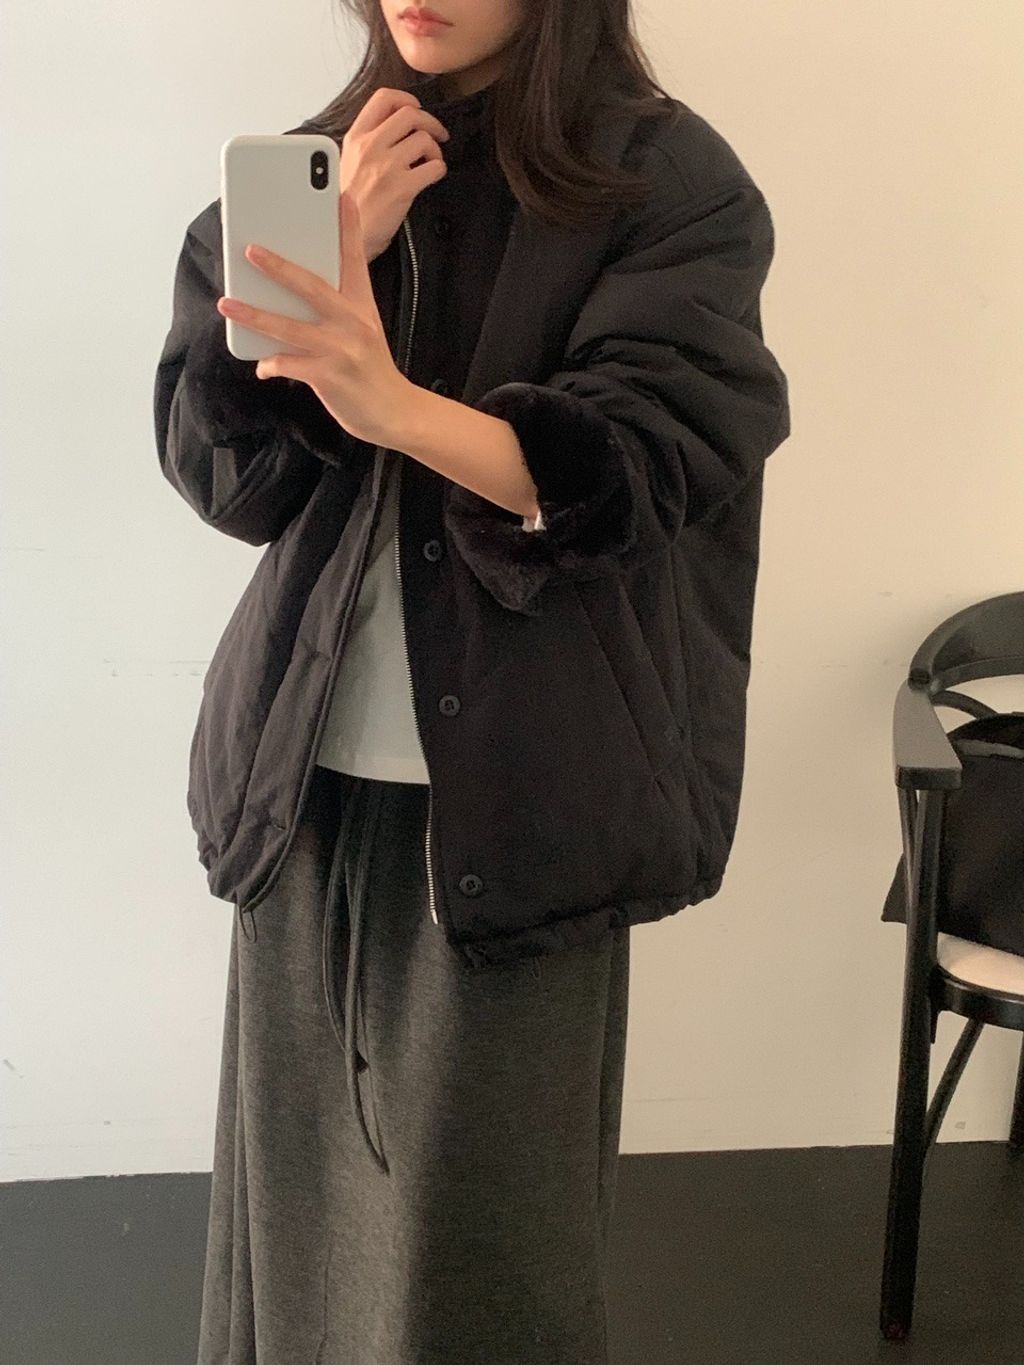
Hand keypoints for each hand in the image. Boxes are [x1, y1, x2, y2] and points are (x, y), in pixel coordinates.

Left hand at [215, 192, 415, 447]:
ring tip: (227, 303)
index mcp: (362, 306)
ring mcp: (341, 349)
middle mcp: (353, 322)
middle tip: (250, 249)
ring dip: (254, 314)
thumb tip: (294, 287)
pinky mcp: (329, 376)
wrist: (394, 412)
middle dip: (279, 266)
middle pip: (312, 286)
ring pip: (290, 326)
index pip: (354, 259)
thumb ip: (339, 305)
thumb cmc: (371, 369)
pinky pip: (289, 365)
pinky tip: (262, 365)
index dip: (348, 227)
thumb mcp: (365, 329)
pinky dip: (271, 364)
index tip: (340, 196)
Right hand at [340, 87, 450, 262]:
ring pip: (424, 139)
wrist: (342, 236)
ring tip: (431, 161)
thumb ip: (367, 145)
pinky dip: (439, 169)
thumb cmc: (346, 207)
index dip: (407, 99)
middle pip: (410, 114)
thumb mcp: (347, 164)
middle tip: (437, 134)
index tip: (416, 108)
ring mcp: (386, 166)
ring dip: (435, 149)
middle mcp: (370, 147)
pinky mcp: (402, 188)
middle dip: (430, 122)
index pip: (384, 98)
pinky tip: (432, 176)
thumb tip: (394, 132)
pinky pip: (434, 167)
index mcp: (355, 138)